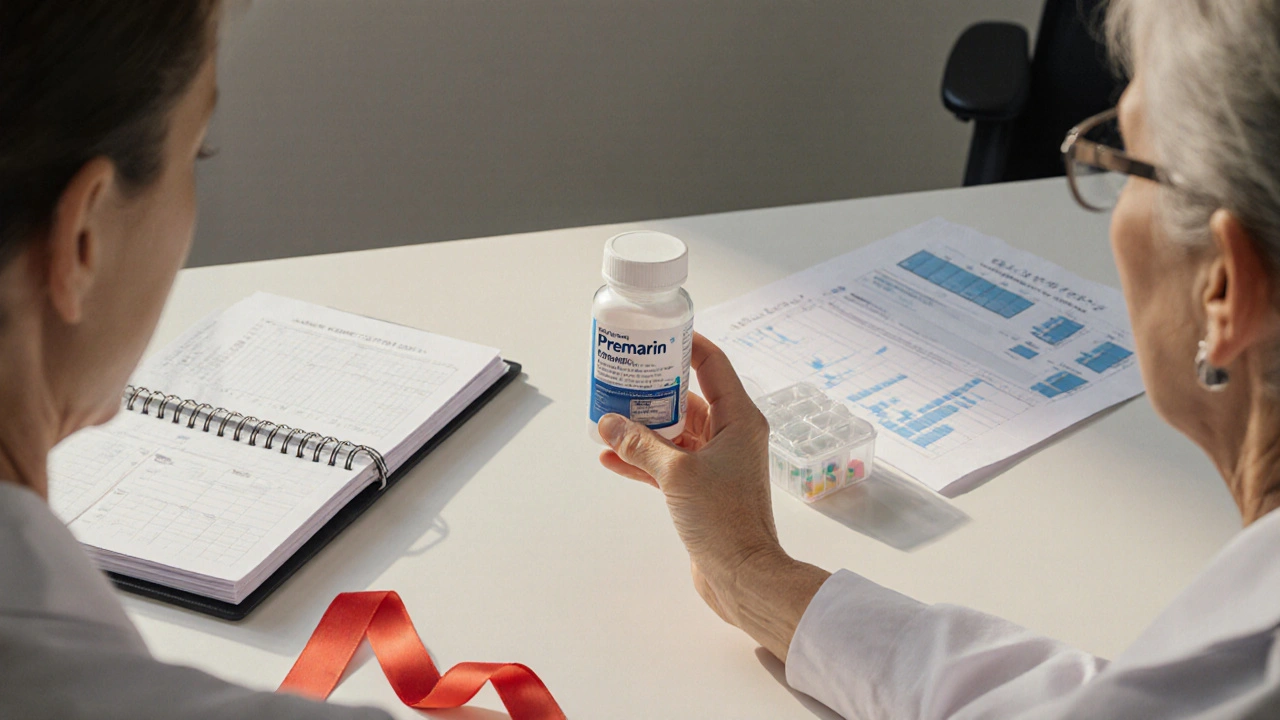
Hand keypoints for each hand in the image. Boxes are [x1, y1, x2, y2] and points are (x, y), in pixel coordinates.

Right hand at [598, 334, 829, 658]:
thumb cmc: (724, 519)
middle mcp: (731, 435)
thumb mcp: (676, 473)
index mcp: (738, 419)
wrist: (742, 576)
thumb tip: (608, 422)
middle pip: (688, 397)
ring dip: (641, 427)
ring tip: (606, 416)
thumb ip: (639, 444)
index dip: (686, 344)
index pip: (713, 364)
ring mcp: (717, 463)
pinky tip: (609, 456)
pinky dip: (642, 459)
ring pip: (674, 431)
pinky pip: (668, 462)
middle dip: (652, 388)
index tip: (656, 333)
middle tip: (620, 373)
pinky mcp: (702, 489)